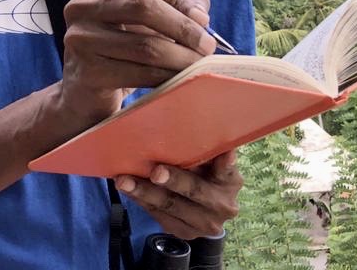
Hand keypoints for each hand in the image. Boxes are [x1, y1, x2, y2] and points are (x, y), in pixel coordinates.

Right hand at [57, 0, 216, 125]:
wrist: (82, 97)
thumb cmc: (119, 55)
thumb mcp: (145, 25)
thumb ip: (176, 8)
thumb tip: (200, 14)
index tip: (201, 20)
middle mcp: (83, 6)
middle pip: (144, 4)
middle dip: (184, 27)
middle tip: (207, 47)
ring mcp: (81, 39)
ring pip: (145, 44)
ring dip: (181, 58)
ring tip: (199, 67)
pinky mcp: (87, 72)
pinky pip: (138, 73)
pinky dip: (166, 78)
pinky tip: (178, 83)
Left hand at [114, 149, 242, 239]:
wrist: (207, 208)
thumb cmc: (205, 171)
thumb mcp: (212, 159)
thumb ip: (206, 148)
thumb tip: (194, 124)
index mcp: (231, 181)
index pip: (226, 170)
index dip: (223, 163)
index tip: (220, 155)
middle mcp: (222, 206)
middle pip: (194, 191)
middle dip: (173, 181)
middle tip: (154, 171)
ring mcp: (204, 224)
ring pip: (170, 206)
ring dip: (144, 192)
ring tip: (124, 181)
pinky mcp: (184, 232)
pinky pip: (158, 215)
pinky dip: (141, 200)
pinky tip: (127, 189)